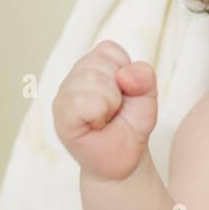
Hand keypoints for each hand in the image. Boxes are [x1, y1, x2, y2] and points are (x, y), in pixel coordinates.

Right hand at [53, 40, 157, 181]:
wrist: (125, 159)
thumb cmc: (130, 125)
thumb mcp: (147, 96)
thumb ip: (144, 76)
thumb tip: (124, 75)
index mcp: (92, 66)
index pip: (108, 49)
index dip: (125, 72)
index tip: (124, 93)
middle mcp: (74, 77)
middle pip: (98, 63)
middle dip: (117, 90)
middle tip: (115, 109)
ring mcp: (64, 97)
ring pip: (90, 80)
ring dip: (109, 103)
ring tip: (106, 117)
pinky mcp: (61, 118)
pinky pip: (80, 102)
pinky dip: (97, 114)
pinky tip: (96, 124)